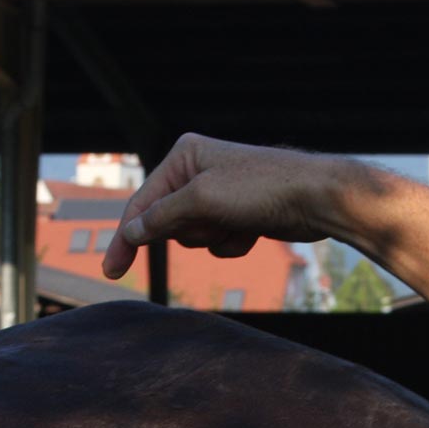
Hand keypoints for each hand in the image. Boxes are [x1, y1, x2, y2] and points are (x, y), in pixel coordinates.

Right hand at [101, 133, 341, 279]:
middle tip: (217, 224)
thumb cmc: (263, 188)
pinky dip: (232, 244)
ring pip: (193, 238)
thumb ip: (162, 216)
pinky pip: (218, 244)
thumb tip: (133, 231)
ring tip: (240, 222)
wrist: (317, 198)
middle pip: (167, 223)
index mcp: (185, 156)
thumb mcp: (202, 199)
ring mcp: (220, 196)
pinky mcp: (239, 216)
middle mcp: (199, 172)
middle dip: (190, 232)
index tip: (111, 271)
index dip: (125, 238)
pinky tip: (255, 231)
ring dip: (213, 239)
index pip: (143, 203)